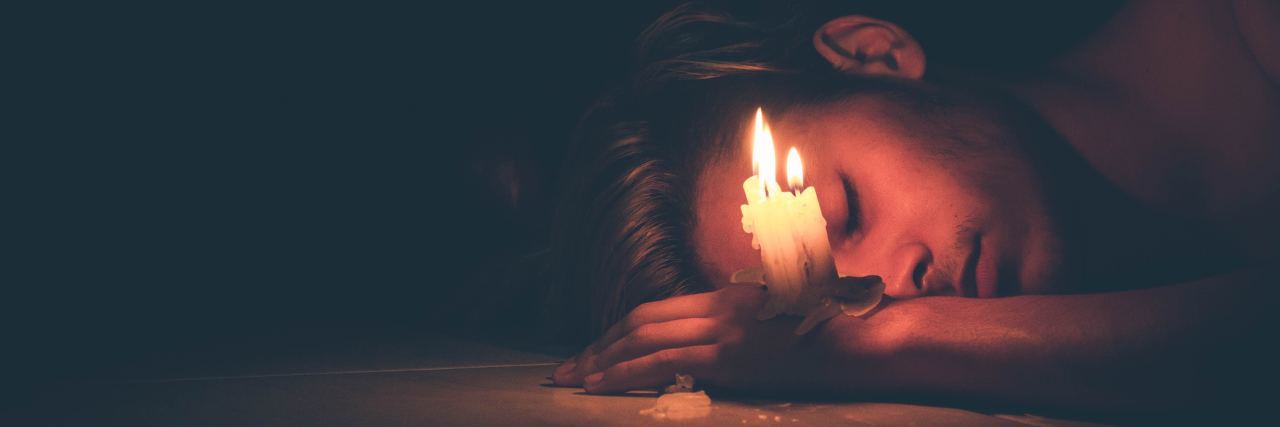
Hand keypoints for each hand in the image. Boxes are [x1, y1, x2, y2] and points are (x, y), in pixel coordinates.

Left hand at [550, 285, 860, 393]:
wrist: (864, 337)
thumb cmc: (834, 328)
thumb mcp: (784, 316)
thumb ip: (751, 321)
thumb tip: (725, 335)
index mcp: (726, 298)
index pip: (656, 311)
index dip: (618, 331)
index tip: (593, 349)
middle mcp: (718, 309)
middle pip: (640, 323)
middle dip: (597, 347)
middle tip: (565, 370)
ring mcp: (722, 332)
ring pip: (643, 340)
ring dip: (601, 361)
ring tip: (571, 380)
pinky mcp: (730, 358)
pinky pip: (664, 363)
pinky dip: (625, 373)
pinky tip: (602, 386)